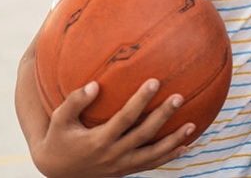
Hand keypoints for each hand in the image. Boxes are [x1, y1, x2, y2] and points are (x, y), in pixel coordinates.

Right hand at [30, 78, 194, 177]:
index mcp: (98, 140)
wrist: (58, 173)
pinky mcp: (125, 171)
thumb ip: (75, 101)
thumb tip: (95, 85)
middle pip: (144, 134)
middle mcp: (113, 154)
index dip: (141, 100)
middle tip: (179, 97)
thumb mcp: (59, 120)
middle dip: (163, 116)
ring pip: (153, 154)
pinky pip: (150, 164)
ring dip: (173, 140)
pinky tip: (184, 146)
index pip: (125, 118)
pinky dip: (168, 156)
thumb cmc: (58, 139)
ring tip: (192, 125)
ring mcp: (121, 165)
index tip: (155, 81)